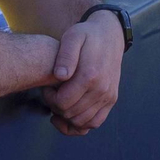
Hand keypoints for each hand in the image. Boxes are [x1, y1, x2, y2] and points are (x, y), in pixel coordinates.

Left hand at [40, 12, 124, 135]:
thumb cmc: (87, 35)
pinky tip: (70, 115)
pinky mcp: (111, 99)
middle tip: (52, 94)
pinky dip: (81, 124)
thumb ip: (65, 55)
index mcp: (90, 75)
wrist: (110, 35)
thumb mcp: (73, 36)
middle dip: (56, 107)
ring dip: (67, 117)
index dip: (49, 98)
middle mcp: (102, 89)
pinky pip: (95, 122)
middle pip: (70, 114)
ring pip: (82, 122)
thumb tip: (60, 76)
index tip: (47, 87)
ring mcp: (108, 96)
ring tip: (60, 102)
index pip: (63, 103)